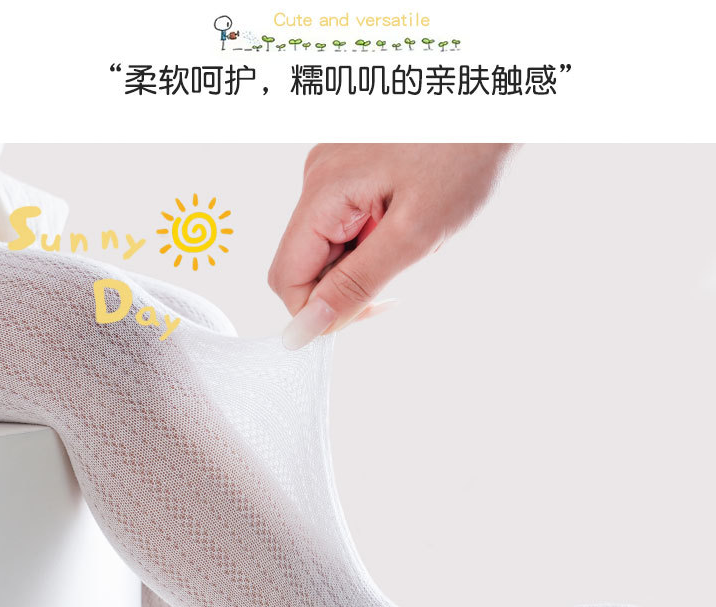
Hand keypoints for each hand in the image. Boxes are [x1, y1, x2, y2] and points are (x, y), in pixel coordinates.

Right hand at [268, 143, 512, 348]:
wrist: (493, 104)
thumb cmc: (463, 156)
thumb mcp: (413, 234)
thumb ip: (356, 284)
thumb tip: (308, 327)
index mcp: (323, 191)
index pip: (287, 278)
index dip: (319, 310)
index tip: (369, 308)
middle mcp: (317, 178)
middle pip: (305, 263)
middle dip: (346, 284)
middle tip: (398, 278)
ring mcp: (333, 170)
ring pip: (329, 247)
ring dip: (365, 260)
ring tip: (411, 236)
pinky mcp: (351, 168)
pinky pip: (346, 223)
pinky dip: (374, 237)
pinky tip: (408, 219)